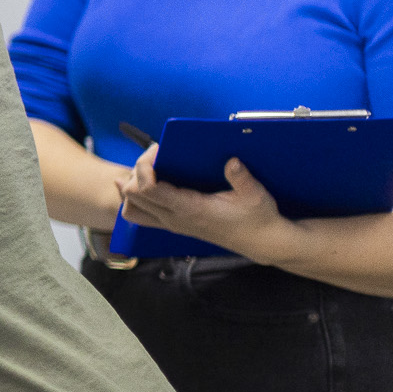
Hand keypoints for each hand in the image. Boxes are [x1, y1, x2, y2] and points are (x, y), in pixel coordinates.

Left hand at [116, 144, 295, 260]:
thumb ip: (241, 178)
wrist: (262, 242)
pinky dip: (135, 199)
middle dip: (137, 170)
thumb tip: (231, 161)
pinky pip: (140, 215)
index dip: (145, 165)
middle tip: (156, 154)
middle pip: (132, 194)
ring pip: (131, 208)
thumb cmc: (258, 218)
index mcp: (190, 209)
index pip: (148, 188)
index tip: (158, 149)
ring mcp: (172, 224)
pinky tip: (145, 184)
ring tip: (149, 169)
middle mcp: (174, 218)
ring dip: (131, 187)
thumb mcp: (256, 195)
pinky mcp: (174, 225)